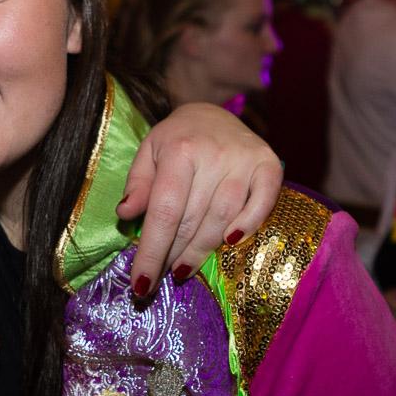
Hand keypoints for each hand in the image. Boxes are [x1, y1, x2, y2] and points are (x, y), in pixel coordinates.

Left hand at [121, 101, 282, 294]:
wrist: (213, 112)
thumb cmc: (176, 139)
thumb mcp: (149, 153)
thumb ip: (138, 183)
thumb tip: (126, 213)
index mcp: (180, 149)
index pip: (164, 210)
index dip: (152, 250)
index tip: (140, 283)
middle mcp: (214, 154)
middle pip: (193, 219)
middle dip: (173, 254)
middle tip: (160, 277)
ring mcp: (245, 160)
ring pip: (223, 218)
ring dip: (202, 250)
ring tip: (183, 269)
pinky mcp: (269, 165)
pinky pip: (262, 204)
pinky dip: (248, 226)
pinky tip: (229, 244)